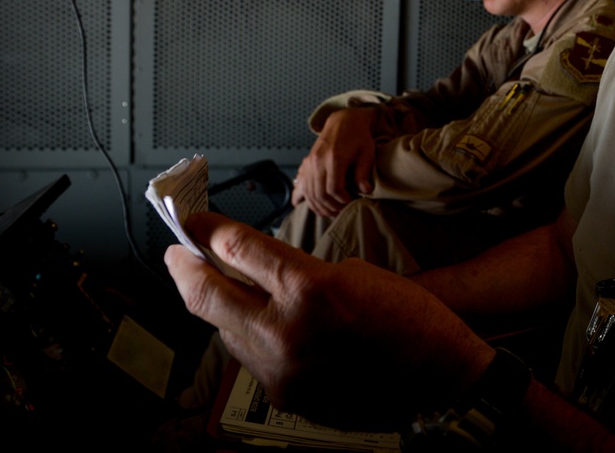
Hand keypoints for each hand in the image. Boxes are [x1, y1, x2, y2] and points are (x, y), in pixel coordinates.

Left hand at [165, 212, 493, 430]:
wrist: (438, 380)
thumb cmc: (410, 320)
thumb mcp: (354, 273)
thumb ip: (297, 272)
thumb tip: (255, 273)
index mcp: (308, 288)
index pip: (237, 248)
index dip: (208, 228)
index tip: (193, 220)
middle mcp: (284, 331)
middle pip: (206, 294)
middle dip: (183, 268)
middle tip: (176, 252)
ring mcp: (280, 370)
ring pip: (223, 331)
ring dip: (218, 305)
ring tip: (217, 286)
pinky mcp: (284, 396)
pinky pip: (250, 358)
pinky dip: (248, 336)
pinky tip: (257, 323)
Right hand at [293, 107, 377, 216]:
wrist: (343, 120)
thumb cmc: (358, 136)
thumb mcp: (366, 152)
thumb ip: (363, 172)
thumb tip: (365, 190)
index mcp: (334, 157)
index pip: (334, 188)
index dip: (343, 200)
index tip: (352, 202)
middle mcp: (318, 160)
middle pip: (320, 193)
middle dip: (331, 206)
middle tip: (342, 211)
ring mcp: (311, 161)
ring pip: (310, 192)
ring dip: (320, 206)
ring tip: (333, 212)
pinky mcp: (308, 162)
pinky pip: (305, 186)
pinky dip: (311, 199)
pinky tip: (319, 207)